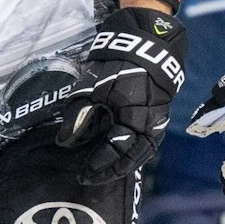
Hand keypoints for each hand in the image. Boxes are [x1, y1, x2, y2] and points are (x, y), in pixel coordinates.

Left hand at [54, 7, 187, 185]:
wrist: (147, 45)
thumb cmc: (117, 65)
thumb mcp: (92, 88)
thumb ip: (79, 116)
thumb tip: (65, 142)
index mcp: (132, 119)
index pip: (114, 151)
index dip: (98, 164)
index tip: (82, 174)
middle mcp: (148, 125)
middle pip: (132, 158)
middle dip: (112, 171)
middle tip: (92, 178)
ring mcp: (157, 121)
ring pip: (143, 152)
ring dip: (125, 164)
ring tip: (107, 172)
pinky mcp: (159, 116)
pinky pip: (148, 142)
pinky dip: (135, 152)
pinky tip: (123, 155)